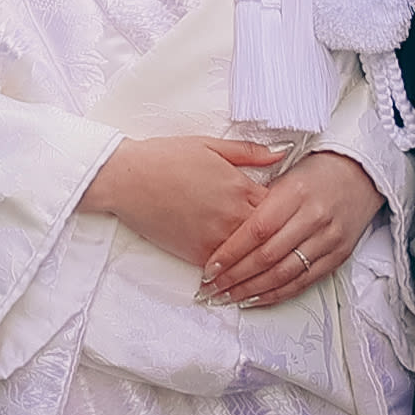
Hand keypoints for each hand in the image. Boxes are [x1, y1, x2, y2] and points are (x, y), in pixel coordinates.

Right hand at [79, 135, 281, 269]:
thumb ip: (249, 152)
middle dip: (278, 236)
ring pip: (251, 256)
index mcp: (239, 187)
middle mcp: (232, 216)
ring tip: (268, 259)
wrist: (127, 179)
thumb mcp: (210, 146)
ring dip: (259, 256)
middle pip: (270, 234)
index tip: (288, 210)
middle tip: (285, 238)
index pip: (279, 205)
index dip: (285, 208)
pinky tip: (240, 269)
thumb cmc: (166, 158)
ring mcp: (215, 238)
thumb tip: (281, 153)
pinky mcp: (197, 254)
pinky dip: (234, 268)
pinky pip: (226, 267)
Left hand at [196, 150, 380, 307]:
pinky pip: (303, 282)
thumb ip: (260, 200)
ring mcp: (328, 239)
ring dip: (252, 290)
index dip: (231, 252)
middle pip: (267, 256)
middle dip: (235, 277)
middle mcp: (313, 218)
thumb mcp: (286, 173)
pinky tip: (256, 298)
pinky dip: (277, 294)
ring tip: (229, 297)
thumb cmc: (317, 171)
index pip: (257, 230)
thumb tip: (228, 226)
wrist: (361, 173)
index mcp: (295, 193)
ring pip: (284, 274)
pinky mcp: (338, 256)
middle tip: (212, 288)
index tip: (210, 267)